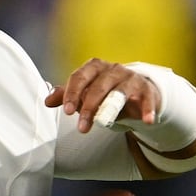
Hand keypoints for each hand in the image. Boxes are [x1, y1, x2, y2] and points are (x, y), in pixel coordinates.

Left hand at [45, 58, 160, 133]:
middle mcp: (113, 69)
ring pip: (119, 92)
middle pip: (98, 87)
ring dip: (110, 110)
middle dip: (88, 108)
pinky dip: (148, 110)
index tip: (66, 111)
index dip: (72, 94)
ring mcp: (131, 78)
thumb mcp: (84, 92)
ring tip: (104, 124)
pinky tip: (147, 121)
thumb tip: (47, 101)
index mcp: (94, 67)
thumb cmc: (104, 91)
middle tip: (82, 128)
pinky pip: (147, 100)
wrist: (135, 90)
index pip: (79, 77)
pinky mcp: (147, 89)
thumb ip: (67, 96)